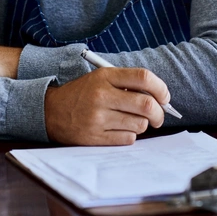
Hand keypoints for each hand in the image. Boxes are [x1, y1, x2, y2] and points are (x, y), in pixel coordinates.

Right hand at [44, 67, 169, 145]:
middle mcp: (102, 95)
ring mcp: (98, 118)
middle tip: (158, 116)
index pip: (143, 77)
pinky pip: (128, 138)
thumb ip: (128, 83)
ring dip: (142, 124)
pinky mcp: (95, 137)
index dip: (160, 88)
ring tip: (131, 120)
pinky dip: (130, 135)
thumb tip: (160, 98)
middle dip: (159, 113)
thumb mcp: (101, 78)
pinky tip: (119, 129)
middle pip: (146, 104)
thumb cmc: (83, 94)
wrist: (51, 111)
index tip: (165, 97)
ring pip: (140, 124)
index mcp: (105, 76)